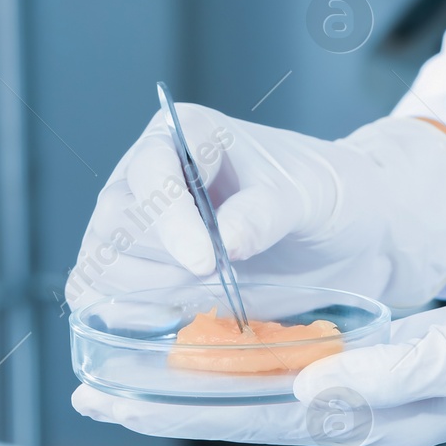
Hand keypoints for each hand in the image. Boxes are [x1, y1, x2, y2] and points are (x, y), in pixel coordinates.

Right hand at [65, 104, 445, 311]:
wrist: (343, 235)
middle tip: (222, 273)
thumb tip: (224, 240)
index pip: (152, 171)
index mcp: (184, 134)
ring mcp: (137, 223)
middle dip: (165, 258)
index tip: (206, 262)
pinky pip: (102, 289)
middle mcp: (149, 174)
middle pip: (118, 220)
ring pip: (105, 259)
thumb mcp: (311, 195)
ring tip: (212, 285)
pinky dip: (129, 310)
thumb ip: (267, 210)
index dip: (169, 219)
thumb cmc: (326, 195)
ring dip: (152, 287)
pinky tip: (176, 311)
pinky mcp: (137, 268)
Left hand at [74, 268, 445, 445]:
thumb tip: (308, 392)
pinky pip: (308, 363)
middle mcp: (368, 412)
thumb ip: (384, 376)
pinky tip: (235, 340)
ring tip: (141, 367)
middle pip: (245, 406)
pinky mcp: (398, 363)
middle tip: (92, 388)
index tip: (105, 398)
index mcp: (376, 415)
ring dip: (202, 378)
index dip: (172, 405)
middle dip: (166, 399)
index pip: (248, 414)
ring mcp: (383, 391)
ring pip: (270, 386)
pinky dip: (257, 355)